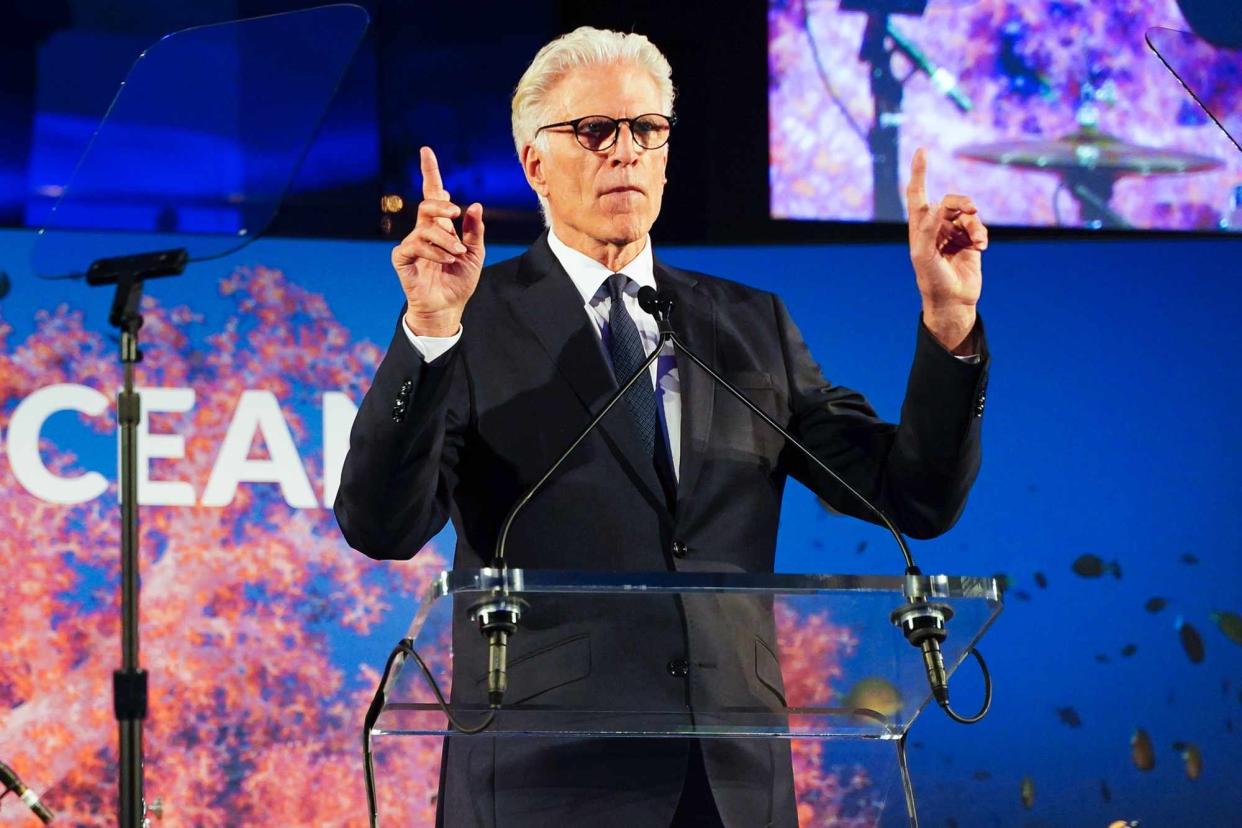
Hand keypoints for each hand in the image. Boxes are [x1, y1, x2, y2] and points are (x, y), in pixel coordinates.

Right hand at [392, 146, 485, 336]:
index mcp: (441, 226)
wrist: (448, 307)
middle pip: (427, 204)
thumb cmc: (459, 281)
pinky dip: (434, 251)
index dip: (430, 173)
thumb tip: (474, 206)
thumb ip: (475, 231)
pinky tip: (444, 260)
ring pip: (426, 227)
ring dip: (446, 240)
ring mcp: (412, 243)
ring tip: (456, 254)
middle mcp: (425, 231)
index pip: (433, 194)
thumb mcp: (475, 254)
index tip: (426, 151)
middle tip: (455, 213)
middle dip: (441, 205)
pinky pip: (415, 244)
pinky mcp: (402, 258)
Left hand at [906, 148, 986, 352]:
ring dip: (974, 224)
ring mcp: (954, 233)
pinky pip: (979, 226)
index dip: (919, 173)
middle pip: (949, 200)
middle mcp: (936, 227)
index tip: (922, 150)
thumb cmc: (932, 280)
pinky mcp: (970, 241)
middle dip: (960, 201)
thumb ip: (929, 229)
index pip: (917, 194)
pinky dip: (981, 234)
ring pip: (968, 213)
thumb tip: (939, 205)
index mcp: (919, 228)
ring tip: (976, 241)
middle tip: (970, 207)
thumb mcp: (924, 256)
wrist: (952, 301)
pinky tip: (981, 248)